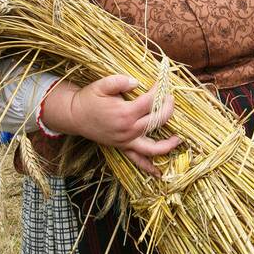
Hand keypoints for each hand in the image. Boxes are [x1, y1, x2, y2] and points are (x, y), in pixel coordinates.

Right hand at [45, 75, 180, 175]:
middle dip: (168, 108)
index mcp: (125, 113)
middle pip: (157, 121)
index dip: (159, 90)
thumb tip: (136, 82)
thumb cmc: (89, 99)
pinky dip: (148, 167)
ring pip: (152, 148)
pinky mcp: (122, 147)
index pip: (150, 101)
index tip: (161, 83)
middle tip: (170, 99)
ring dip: (167, 145)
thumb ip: (119, 81)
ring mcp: (126, 141)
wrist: (75, 116)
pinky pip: (137, 160)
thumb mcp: (101, 85)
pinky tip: (159, 172)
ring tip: (178, 139)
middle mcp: (128, 130)